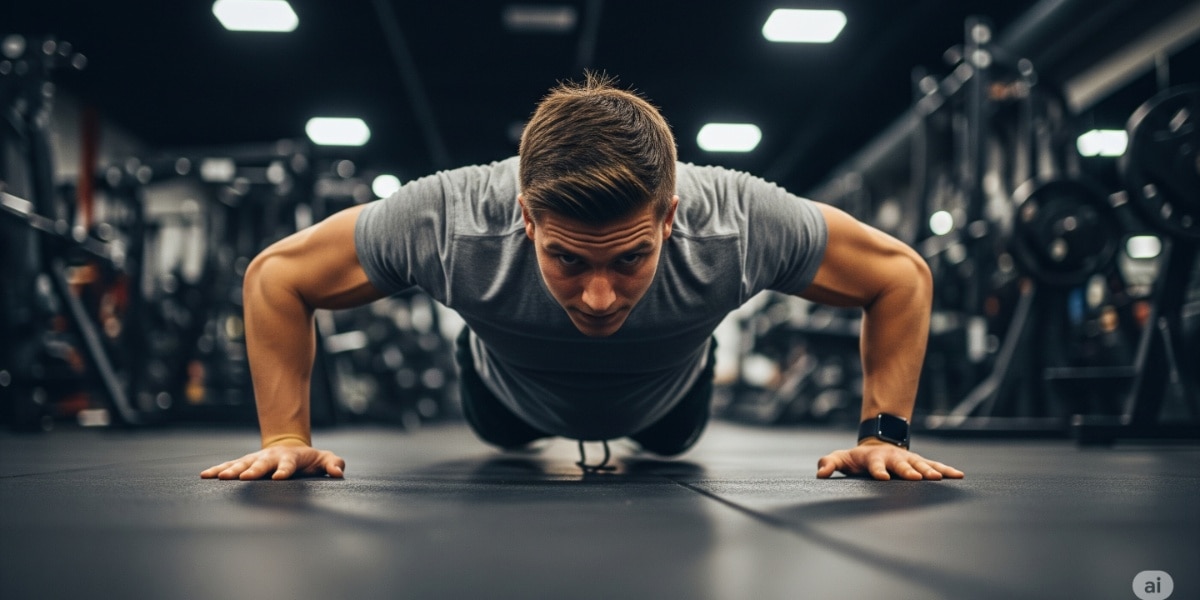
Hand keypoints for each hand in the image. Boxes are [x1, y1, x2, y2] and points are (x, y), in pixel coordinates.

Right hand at [200, 443, 345, 480]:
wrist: (291, 447)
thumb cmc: (310, 459)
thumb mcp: (325, 459)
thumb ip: (333, 464)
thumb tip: (338, 472)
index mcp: (290, 458)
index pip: (288, 464)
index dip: (284, 470)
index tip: (278, 477)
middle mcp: (271, 457)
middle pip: (261, 463)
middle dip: (253, 470)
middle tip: (243, 478)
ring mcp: (257, 459)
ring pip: (242, 463)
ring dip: (231, 470)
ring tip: (220, 477)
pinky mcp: (245, 463)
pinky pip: (230, 465)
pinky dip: (218, 469)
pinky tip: (205, 475)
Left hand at [816, 439, 963, 480]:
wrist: (877, 445)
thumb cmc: (856, 458)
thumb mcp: (840, 458)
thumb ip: (828, 463)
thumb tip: (820, 473)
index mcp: (873, 459)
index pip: (875, 465)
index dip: (878, 471)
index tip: (883, 478)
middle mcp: (893, 458)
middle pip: (901, 465)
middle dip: (908, 471)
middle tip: (918, 478)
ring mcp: (908, 459)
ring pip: (921, 464)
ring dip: (930, 471)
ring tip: (940, 478)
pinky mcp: (920, 462)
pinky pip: (935, 465)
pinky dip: (946, 470)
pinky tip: (958, 475)